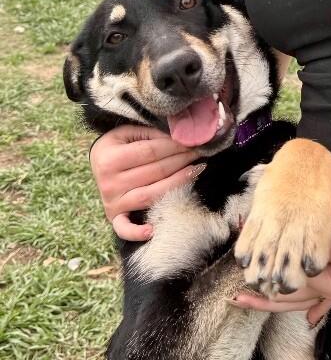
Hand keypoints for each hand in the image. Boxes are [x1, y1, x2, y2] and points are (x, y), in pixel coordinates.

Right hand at [89, 124, 202, 240]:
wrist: (97, 162)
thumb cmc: (118, 145)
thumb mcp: (128, 132)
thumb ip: (151, 134)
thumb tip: (179, 138)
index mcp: (110, 158)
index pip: (151, 152)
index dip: (174, 147)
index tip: (192, 142)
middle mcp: (109, 182)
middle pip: (155, 172)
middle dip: (181, 160)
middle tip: (199, 152)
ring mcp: (112, 202)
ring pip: (150, 196)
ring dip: (176, 183)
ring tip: (195, 171)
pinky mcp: (114, 217)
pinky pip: (124, 228)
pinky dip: (137, 232)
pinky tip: (152, 230)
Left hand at [231, 232, 330, 325]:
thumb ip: (326, 244)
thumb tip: (299, 241)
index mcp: (328, 282)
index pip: (289, 283)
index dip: (266, 275)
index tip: (245, 268)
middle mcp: (329, 287)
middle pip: (289, 296)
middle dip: (262, 295)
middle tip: (235, 298)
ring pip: (302, 296)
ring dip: (278, 297)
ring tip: (252, 300)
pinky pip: (325, 298)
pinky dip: (316, 306)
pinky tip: (309, 319)